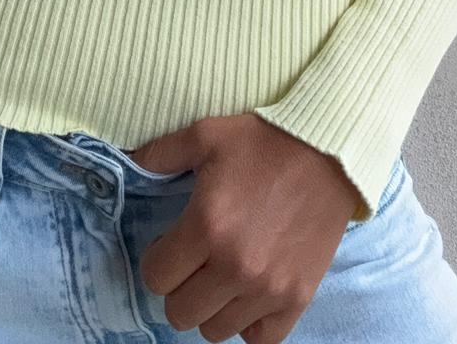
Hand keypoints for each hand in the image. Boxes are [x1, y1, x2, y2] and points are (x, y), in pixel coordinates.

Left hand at [127, 111, 361, 342]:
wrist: (329, 149)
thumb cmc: (264, 140)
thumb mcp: (206, 134)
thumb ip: (161, 153)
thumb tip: (126, 158)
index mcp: (206, 225)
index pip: (155, 278)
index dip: (158, 260)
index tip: (171, 245)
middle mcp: (235, 265)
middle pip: (180, 313)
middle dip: (179, 287)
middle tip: (195, 262)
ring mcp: (268, 288)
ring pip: (215, 330)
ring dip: (212, 306)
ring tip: (223, 275)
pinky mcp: (298, 298)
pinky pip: (260, 340)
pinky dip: (249, 324)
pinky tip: (249, 295)